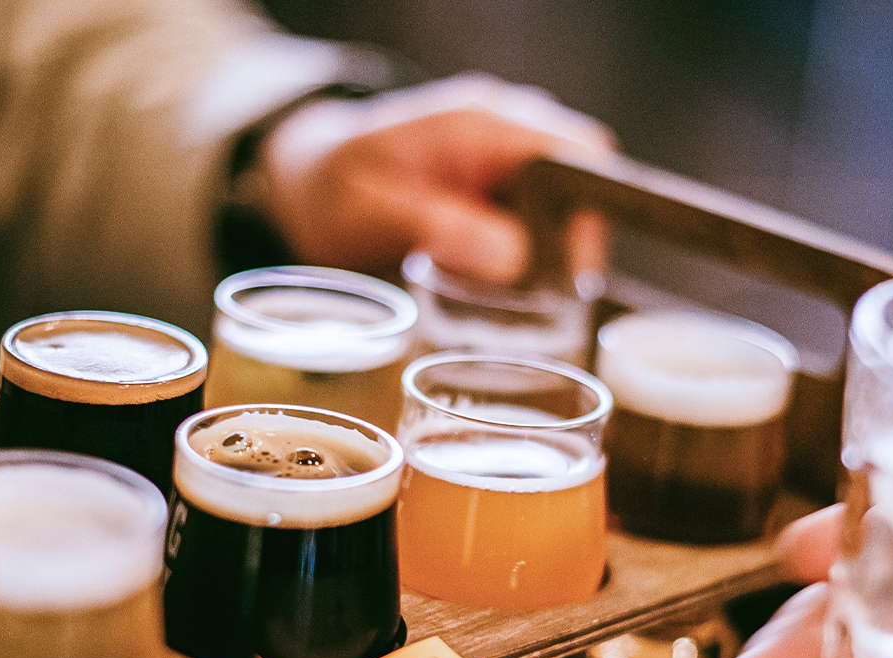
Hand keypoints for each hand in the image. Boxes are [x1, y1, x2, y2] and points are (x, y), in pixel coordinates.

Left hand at [259, 73, 613, 284]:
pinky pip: (539, 211)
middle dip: (572, 241)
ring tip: (511, 293)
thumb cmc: (330, 190)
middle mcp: (502, 128)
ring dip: (551, 250)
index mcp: (479, 124)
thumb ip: (440, 229)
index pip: (579, 151)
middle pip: (583, 179)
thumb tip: (512, 258)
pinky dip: (531, 249)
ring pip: (565, 200)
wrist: (303, 176)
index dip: (590, 211)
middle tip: (538, 298)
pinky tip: (496, 279)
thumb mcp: (371, 215)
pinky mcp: (495, 178)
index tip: (570, 270)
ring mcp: (502, 151)